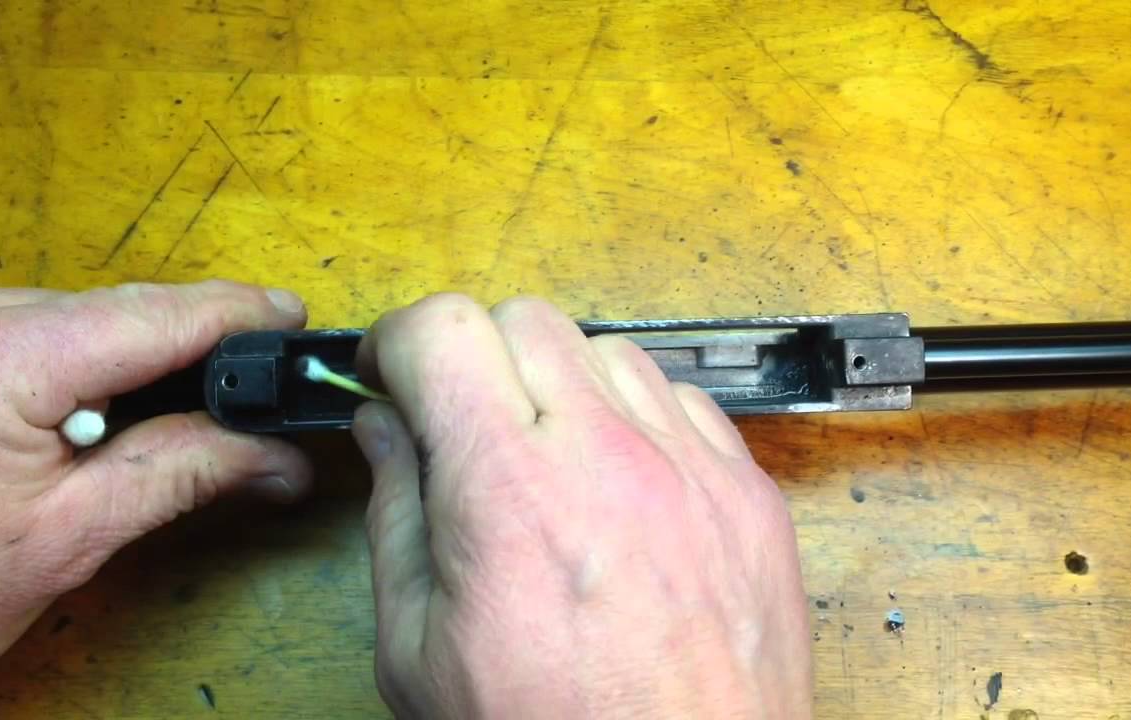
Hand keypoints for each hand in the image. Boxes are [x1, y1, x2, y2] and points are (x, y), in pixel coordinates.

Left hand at [0, 280, 313, 666]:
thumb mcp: (69, 538)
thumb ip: (182, 473)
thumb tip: (281, 459)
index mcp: (1, 357)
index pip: (152, 316)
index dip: (233, 314)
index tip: (293, 319)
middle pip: (116, 311)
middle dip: (192, 348)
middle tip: (259, 392)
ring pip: (75, 317)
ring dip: (134, 360)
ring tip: (181, 417)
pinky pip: (31, 327)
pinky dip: (80, 363)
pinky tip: (95, 413)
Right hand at [354, 295, 811, 718]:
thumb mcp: (419, 647)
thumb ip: (395, 514)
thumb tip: (384, 428)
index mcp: (509, 488)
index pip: (444, 329)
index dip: (398, 342)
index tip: (391, 374)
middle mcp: (608, 453)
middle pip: (527, 318)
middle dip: (475, 355)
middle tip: (463, 420)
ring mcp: (691, 465)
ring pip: (608, 349)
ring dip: (561, 384)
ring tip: (549, 459)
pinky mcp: (746, 489)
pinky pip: (682, 400)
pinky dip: (637, 419)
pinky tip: (621, 481)